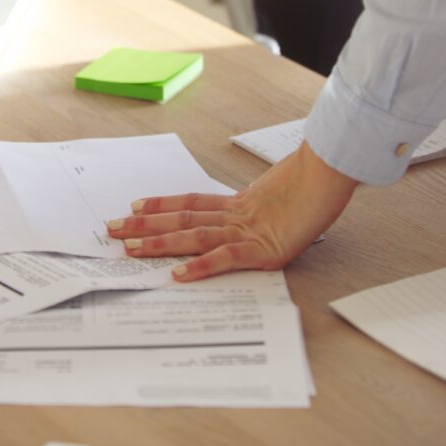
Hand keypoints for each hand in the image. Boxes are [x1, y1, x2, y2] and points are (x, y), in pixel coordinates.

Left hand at [106, 141, 357, 281]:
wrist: (333, 172)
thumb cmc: (315, 182)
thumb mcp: (283, 195)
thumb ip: (264, 204)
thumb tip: (260, 212)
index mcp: (239, 203)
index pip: (189, 202)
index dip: (160, 204)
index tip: (134, 206)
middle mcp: (235, 214)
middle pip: (180, 218)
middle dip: (144, 225)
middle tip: (112, 229)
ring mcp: (246, 231)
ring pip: (192, 235)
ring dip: (158, 243)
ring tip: (129, 247)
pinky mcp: (264, 250)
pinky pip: (224, 258)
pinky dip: (200, 266)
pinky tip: (178, 274)